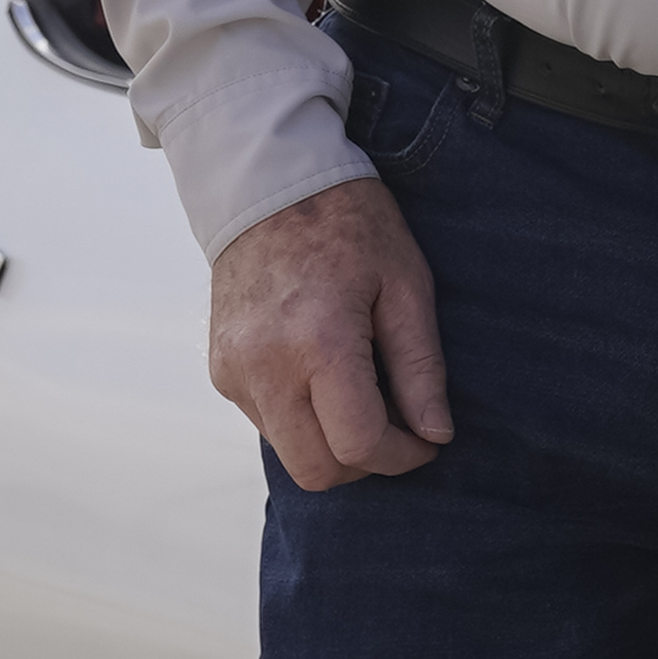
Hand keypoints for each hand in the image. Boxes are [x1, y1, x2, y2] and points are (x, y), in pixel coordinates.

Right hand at [208, 175, 448, 490]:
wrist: (269, 187)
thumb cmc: (349, 226)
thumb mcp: (405, 286)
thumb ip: (420, 368)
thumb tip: (436, 436)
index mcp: (317, 342)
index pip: (359, 445)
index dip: (402, 456)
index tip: (425, 440)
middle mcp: (264, 366)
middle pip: (317, 471)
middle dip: (365, 463)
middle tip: (396, 426)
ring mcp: (234, 371)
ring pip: (289, 455)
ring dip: (332, 443)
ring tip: (360, 392)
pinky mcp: (221, 371)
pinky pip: (267, 424)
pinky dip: (303, 420)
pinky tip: (323, 374)